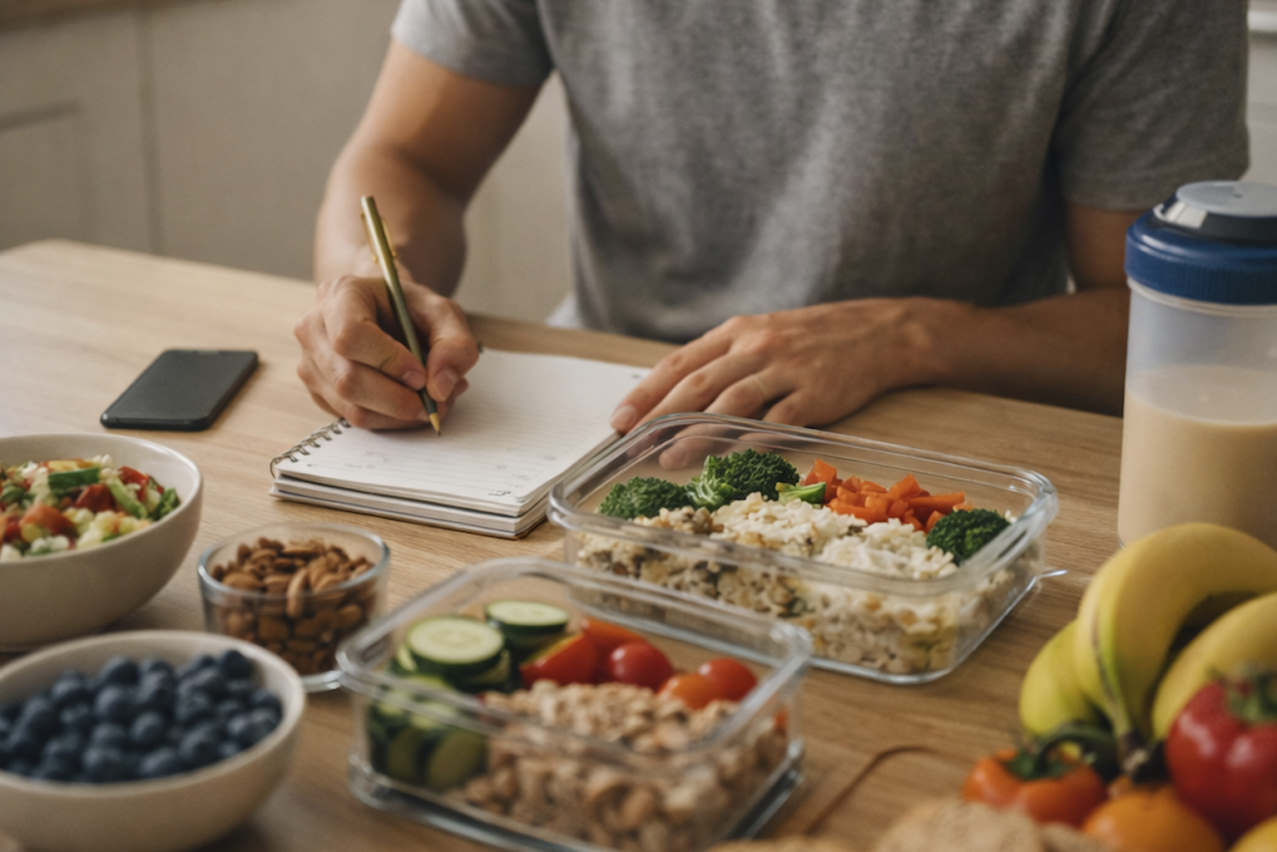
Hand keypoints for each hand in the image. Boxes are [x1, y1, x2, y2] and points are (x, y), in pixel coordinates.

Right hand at [294, 274, 479, 428]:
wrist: (385, 312)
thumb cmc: (410, 310)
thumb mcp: (443, 313)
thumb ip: (454, 344)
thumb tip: (440, 387)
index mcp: (341, 294)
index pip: (350, 336)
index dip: (389, 361)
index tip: (421, 374)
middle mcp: (315, 328)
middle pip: (349, 380)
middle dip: (400, 399)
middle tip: (437, 400)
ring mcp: (311, 363)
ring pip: (353, 408)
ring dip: (400, 415)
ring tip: (432, 401)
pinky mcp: (319, 391)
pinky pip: (354, 419)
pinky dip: (391, 420)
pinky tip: (411, 402)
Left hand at [610, 299, 939, 432]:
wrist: (881, 333)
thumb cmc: (813, 339)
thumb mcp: (762, 334)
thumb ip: (722, 362)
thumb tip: (674, 398)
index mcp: (736, 331)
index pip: (680, 363)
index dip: (646, 393)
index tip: (619, 419)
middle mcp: (756, 347)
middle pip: (698, 385)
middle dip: (659, 417)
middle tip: (631, 444)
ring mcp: (787, 370)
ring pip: (732, 403)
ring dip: (696, 433)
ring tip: (669, 457)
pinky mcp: (816, 395)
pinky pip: (778, 420)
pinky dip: (752, 439)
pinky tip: (728, 457)